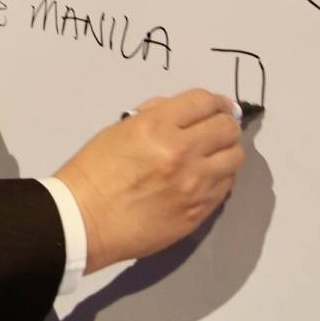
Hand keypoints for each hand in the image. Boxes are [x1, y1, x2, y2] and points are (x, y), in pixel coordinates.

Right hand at [54, 88, 244, 272]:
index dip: (217, 101)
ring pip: (235, 158)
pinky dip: (219, 177)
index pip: (204, 101)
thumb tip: (184, 114)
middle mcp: (181, 152)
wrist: (84, 220)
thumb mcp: (119, 130)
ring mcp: (194, 184)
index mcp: (156, 127)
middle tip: (216, 130)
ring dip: (225, 152)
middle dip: (224, 125)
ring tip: (211, 156)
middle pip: (227, 128)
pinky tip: (203, 178)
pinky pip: (226, 186)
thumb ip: (154, 117)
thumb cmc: (93, 171)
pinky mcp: (199, 211)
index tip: (219, 106)